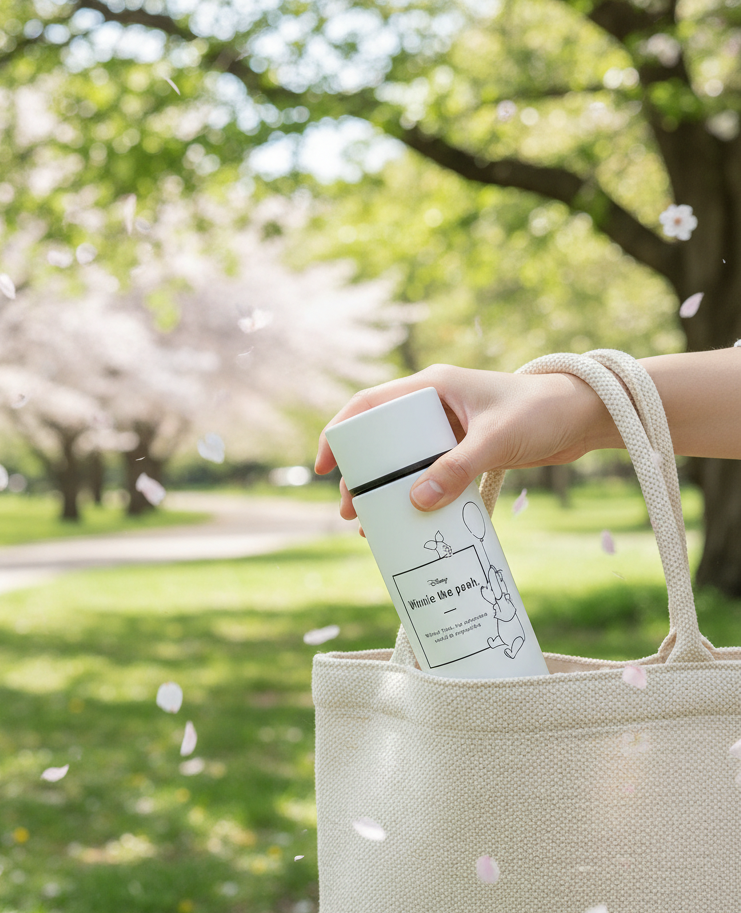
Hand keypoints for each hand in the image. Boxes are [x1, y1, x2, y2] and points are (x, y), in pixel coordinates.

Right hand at [315, 364, 617, 519]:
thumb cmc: (544, 412)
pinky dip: (415, 495)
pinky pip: (427, 473)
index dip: (340, 433)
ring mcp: (447, 429)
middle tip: (349, 512)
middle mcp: (432, 405)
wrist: (586, 415)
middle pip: (379, 440)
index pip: (368, 405)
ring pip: (401, 461)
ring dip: (384, 491)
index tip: (325, 466)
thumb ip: (457, 468)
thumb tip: (415, 502)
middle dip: (360, 476)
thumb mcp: (496, 440)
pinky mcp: (463, 450)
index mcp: (430, 386)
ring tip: (371, 526)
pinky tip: (409, 521)